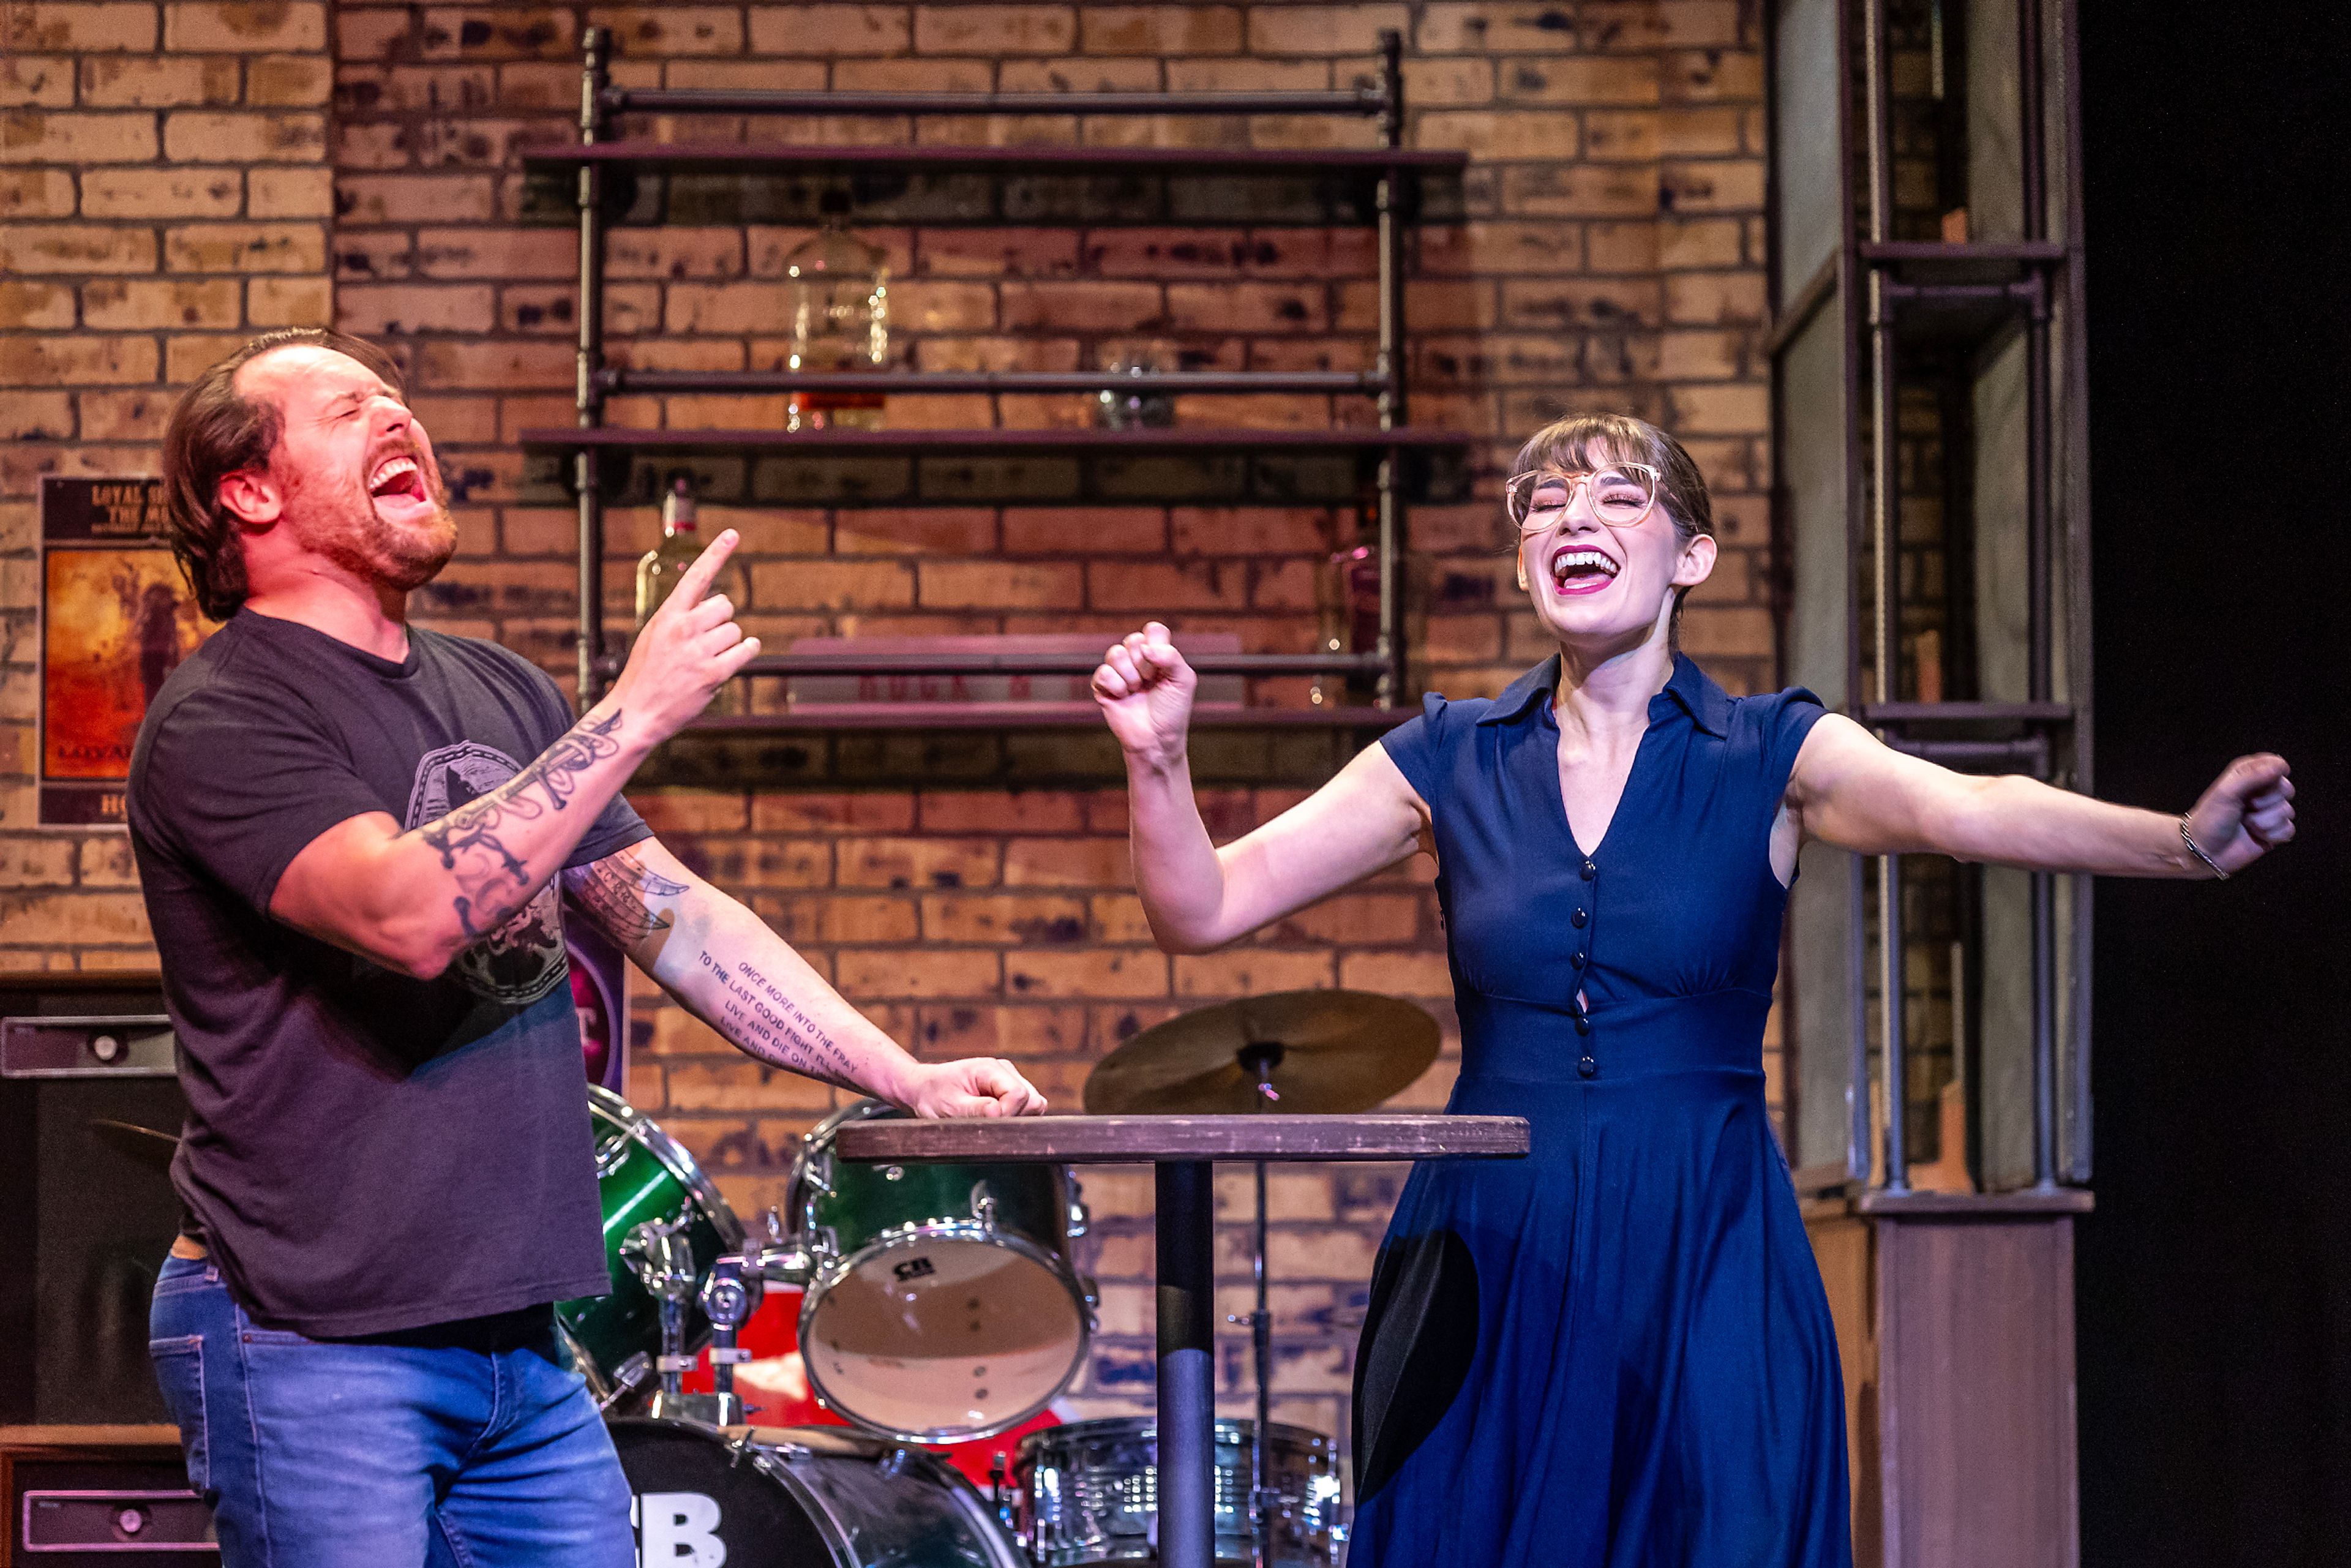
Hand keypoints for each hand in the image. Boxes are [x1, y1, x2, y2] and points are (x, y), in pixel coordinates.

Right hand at [606, 531, 761, 743]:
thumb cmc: (646, 674)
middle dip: (721, 621)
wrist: (635, 712)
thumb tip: (717, 604)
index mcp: (667, 615)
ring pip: (735, 630)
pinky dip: (746, 651)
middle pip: (725, 606)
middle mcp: (683, 628)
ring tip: (707, 657)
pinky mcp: (713, 673)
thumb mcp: (655, 635)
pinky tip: (739, 654)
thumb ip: (681, 616)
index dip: (717, 553)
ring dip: (729, 642)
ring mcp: (698, 651)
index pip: (696, 577)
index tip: (734, 534)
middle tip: (705, 639)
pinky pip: (744, 651)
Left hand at [897, 1058, 1048, 1119]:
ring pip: (1033, 1104)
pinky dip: (1014, 1117)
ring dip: (1015, 1117)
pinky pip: (1026, 1107)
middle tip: (986, 1122)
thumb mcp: (949, 1106)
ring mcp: (1008, 1079)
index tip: (987, 1122)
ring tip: (987, 1119)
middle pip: (1031, 1100)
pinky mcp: (1008, 1090)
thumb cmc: (933, 1095)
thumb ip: (975, 1110)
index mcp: (990, 1069)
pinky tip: (993, 1118)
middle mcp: (1004, 1071)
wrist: (924, 1088)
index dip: (1007, 1114)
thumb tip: (998, 1112)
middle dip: (1014, 1117)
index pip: (1019, 1094)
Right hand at [1092, 622, 1196, 764]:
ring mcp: (1119, 673)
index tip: (1162, 666)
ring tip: (1136, 691)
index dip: (1156, 644)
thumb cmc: (1172, 712)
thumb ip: (1171, 656)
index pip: (1153, 630)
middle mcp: (1138, 661)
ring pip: (1115, 653)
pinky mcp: (1103, 687)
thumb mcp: (1183, 680)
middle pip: (1133, 640)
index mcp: (1158, 655)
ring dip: (1130, 676)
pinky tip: (1123, 697)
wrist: (1156, 740)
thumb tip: (1145, 647)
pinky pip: (1103, 672)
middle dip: (1144, 664)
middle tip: (1150, 682)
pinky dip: (1115, 686)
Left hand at [2184, 753, 2294, 874]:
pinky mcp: (2274, 832)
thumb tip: (2280, 766)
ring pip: (2288, 811)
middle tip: (2248, 807)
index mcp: (2248, 775)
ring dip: (2265, 821)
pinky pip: (2288, 830)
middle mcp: (2261, 792)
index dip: (2273, 775)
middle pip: (2287, 789)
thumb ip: (2252, 776)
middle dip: (2267, 801)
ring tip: (2246, 824)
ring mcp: (2269, 813)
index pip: (2276, 765)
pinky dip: (2272, 835)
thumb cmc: (2211, 818)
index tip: (2258, 786)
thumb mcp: (2226, 792)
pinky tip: (2257, 836)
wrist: (2205, 851)